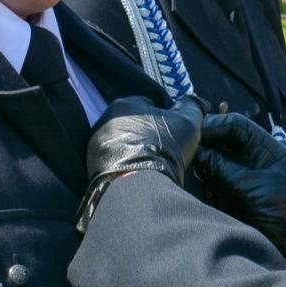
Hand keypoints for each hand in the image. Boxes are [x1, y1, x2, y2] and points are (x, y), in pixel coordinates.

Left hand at [78, 96, 203, 230]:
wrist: (139, 185)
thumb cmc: (164, 148)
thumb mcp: (187, 122)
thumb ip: (191, 106)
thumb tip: (193, 100)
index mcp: (123, 104)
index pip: (147, 105)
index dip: (163, 117)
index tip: (172, 133)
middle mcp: (104, 121)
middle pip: (132, 125)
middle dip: (145, 134)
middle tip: (161, 150)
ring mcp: (95, 145)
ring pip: (121, 144)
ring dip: (133, 150)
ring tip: (150, 165)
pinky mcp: (92, 167)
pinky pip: (113, 162)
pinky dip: (123, 166)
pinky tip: (137, 174)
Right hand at [194, 114, 285, 277]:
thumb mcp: (255, 186)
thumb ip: (224, 168)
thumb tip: (196, 153)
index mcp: (263, 149)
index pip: (233, 125)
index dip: (213, 126)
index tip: (191, 135)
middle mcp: (248, 160)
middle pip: (219, 142)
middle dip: (201, 146)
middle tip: (182, 153)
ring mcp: (238, 179)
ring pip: (210, 163)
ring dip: (198, 167)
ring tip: (183, 170)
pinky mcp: (229, 198)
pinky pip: (209, 185)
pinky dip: (200, 185)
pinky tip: (190, 187)